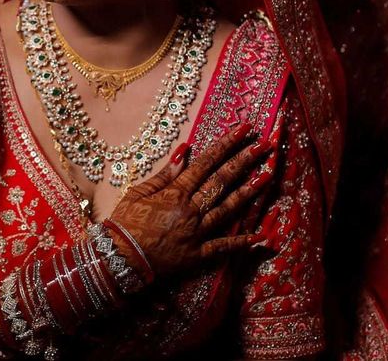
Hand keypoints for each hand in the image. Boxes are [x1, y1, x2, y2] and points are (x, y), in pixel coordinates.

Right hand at [107, 122, 274, 281]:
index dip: (226, 144)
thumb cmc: (124, 223)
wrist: (119, 259)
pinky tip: (260, 235)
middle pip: (222, 181)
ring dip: (250, 191)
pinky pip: (223, 246)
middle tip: (264, 144)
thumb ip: (164, 173)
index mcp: (176, 192)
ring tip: (268, 176)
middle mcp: (192, 210)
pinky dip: (241, 242)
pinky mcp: (198, 254)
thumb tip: (184, 150)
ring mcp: (198, 232)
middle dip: (245, 160)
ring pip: (228, 208)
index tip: (243, 129)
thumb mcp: (138, 192)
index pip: (206, 162)